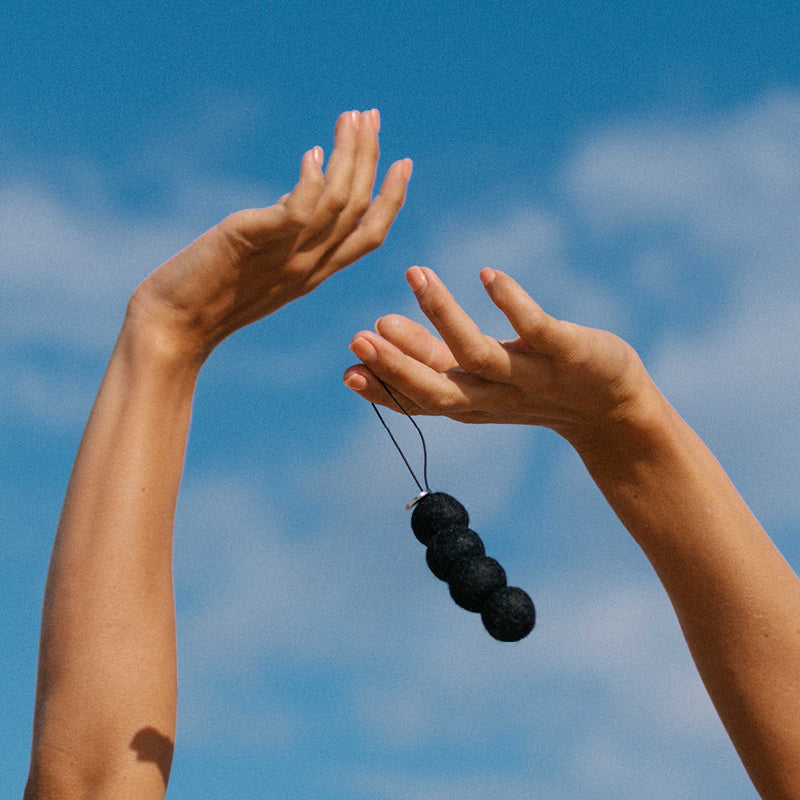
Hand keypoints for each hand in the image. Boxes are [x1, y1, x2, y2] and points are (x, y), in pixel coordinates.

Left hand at [127, 109, 411, 362]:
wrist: (171, 330)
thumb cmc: (206, 296)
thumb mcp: (261, 261)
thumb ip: (286, 232)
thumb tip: (299, 197)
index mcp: (314, 273)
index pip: (370, 234)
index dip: (392, 198)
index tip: (404, 161)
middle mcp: (309, 266)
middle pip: (360, 208)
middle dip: (371, 158)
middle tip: (372, 116)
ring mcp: (285, 257)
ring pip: (339, 202)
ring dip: (349, 154)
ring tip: (350, 117)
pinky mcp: (253, 242)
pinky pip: (298, 211)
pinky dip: (311, 180)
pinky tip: (311, 153)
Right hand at [344, 266, 653, 449]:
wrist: (611, 407)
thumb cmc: (534, 382)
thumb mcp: (478, 373)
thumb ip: (430, 354)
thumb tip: (381, 325)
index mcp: (469, 400)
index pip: (419, 400)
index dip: (384, 389)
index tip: (347, 370)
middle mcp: (493, 395)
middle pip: (439, 390)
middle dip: (398, 366)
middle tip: (359, 338)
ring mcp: (529, 375)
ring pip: (479, 354)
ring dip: (444, 316)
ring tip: (417, 275)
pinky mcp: (565, 352)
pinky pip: (536, 329)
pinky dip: (511, 304)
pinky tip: (488, 275)